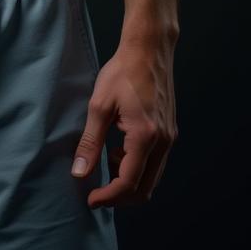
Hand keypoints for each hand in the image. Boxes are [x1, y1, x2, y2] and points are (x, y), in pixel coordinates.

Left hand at [70, 37, 177, 207]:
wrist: (149, 50)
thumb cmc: (122, 72)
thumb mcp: (99, 105)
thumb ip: (90, 142)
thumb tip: (80, 172)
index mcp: (145, 137)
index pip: (128, 183)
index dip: (108, 197)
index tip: (91, 199)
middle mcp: (163, 142)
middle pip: (144, 188)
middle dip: (120, 196)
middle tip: (97, 191)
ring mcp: (170, 138)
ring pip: (152, 178)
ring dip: (129, 181)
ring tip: (106, 164)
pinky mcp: (170, 132)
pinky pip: (156, 163)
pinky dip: (138, 168)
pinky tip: (120, 151)